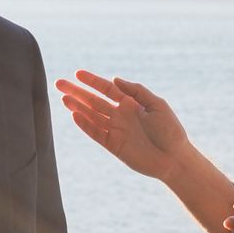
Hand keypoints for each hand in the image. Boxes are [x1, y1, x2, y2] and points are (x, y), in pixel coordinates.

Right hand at [56, 70, 189, 180]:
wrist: (174, 158)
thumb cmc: (170, 130)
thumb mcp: (157, 105)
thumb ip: (136, 91)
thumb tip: (114, 79)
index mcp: (131, 104)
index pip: (107, 89)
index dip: (92, 81)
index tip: (77, 74)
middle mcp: (120, 115)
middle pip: (94, 101)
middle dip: (77, 92)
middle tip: (59, 84)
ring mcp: (116, 130)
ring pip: (92, 116)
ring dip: (77, 107)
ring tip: (63, 98)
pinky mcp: (114, 145)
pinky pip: (96, 133)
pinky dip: (85, 125)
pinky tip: (74, 116)